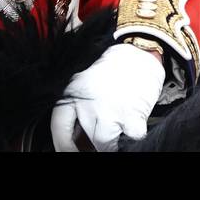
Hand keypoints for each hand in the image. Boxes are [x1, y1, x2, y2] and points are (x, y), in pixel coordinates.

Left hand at [50, 41, 165, 151]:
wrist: (140, 48)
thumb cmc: (116, 63)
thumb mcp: (88, 79)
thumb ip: (81, 105)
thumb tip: (80, 134)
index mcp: (73, 92)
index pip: (59, 126)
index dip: (63, 144)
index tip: (68, 151)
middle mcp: (87, 103)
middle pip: (86, 137)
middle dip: (94, 141)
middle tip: (104, 135)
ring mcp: (109, 111)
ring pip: (104, 144)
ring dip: (112, 142)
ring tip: (120, 130)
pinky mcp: (131, 115)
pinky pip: (130, 138)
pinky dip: (133, 136)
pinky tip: (134, 125)